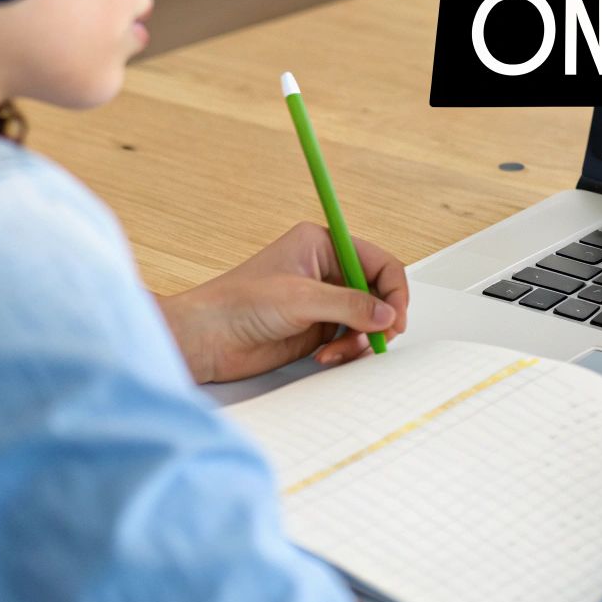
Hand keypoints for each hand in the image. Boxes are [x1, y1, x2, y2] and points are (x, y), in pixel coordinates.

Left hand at [158, 222, 410, 383]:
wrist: (205, 340)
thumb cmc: (236, 305)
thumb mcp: (300, 299)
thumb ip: (350, 305)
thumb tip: (388, 315)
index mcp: (322, 244)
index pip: (378, 262)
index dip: (394, 290)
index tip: (396, 318)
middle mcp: (326, 270)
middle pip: (378, 292)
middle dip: (380, 318)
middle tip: (380, 340)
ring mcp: (323, 301)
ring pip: (368, 319)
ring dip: (360, 339)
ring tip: (337, 351)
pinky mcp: (317, 328)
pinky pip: (352, 339)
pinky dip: (347, 351)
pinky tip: (325, 356)